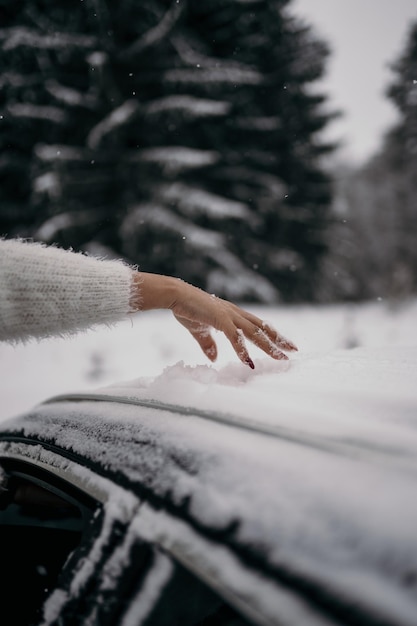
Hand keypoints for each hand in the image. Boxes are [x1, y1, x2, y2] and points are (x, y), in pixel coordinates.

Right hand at [132, 272, 297, 367]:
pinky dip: (243, 350)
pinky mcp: (220, 319)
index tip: (285, 344)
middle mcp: (235, 313)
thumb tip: (214, 358)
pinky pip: (235, 337)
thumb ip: (208, 344)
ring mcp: (229, 315)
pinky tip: (249, 362)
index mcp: (232, 314)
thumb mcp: (199, 330)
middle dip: (279, 340)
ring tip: (281, 358)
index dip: (272, 335)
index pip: (258, 326)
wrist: (175, 294)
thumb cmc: (186, 308)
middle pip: (262, 328)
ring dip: (268, 346)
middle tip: (294, 351)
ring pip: (254, 333)